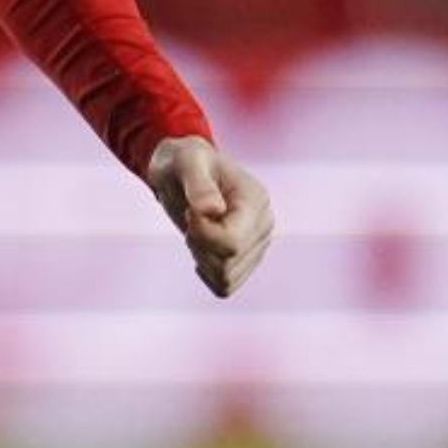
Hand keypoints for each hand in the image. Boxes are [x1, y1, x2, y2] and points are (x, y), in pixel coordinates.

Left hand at [146, 135, 273, 297]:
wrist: (182, 170)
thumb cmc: (184, 161)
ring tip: (197, 229)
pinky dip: (206, 272)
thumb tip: (212, 211)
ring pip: (226, 278)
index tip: (190, 210)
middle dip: (199, 244)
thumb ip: (198, 185)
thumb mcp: (186, 162)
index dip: (202, 233)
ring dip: (201, 258)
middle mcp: (264, 225)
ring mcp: (258, 245)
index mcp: (256, 201)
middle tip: (191, 217)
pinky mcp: (246, 260)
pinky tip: (199, 247)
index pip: (232, 243)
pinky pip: (225, 286)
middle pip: (228, 264)